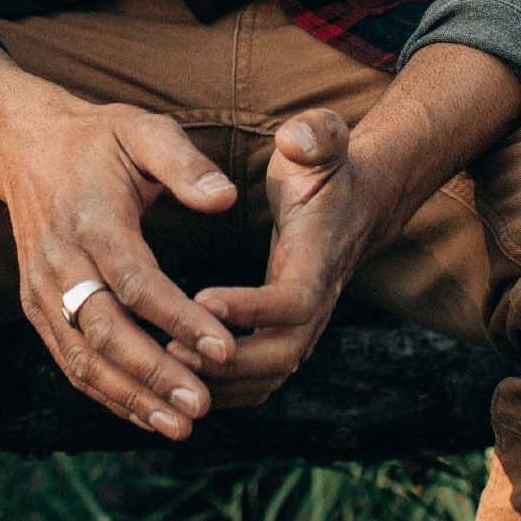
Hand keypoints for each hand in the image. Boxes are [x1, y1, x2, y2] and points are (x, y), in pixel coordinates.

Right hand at [0, 97, 241, 441]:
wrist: (22, 144)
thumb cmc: (97, 138)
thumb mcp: (143, 130)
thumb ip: (184, 164)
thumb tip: (225, 200)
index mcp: (91, 219)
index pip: (136, 280)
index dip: (179, 319)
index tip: (223, 348)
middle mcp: (60, 261)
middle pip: (105, 331)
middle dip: (154, 374)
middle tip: (202, 405)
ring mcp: (41, 290)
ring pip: (82, 358)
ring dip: (130, 398)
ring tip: (181, 425)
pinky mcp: (36, 308)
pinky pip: (69, 361)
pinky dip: (106, 394)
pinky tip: (146, 416)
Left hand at [171, 108, 384, 408]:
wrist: (355, 201)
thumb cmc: (325, 168)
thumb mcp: (323, 141)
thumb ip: (316, 135)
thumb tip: (298, 140)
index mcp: (319, 258)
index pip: (294, 300)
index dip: (251, 307)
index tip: (201, 300)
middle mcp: (318, 301)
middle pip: (283, 354)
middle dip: (229, 361)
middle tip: (171, 348)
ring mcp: (306, 324)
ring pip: (270, 375)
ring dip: (221, 380)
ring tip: (165, 363)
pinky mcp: (288, 332)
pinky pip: (260, 377)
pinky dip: (224, 386)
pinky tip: (179, 375)